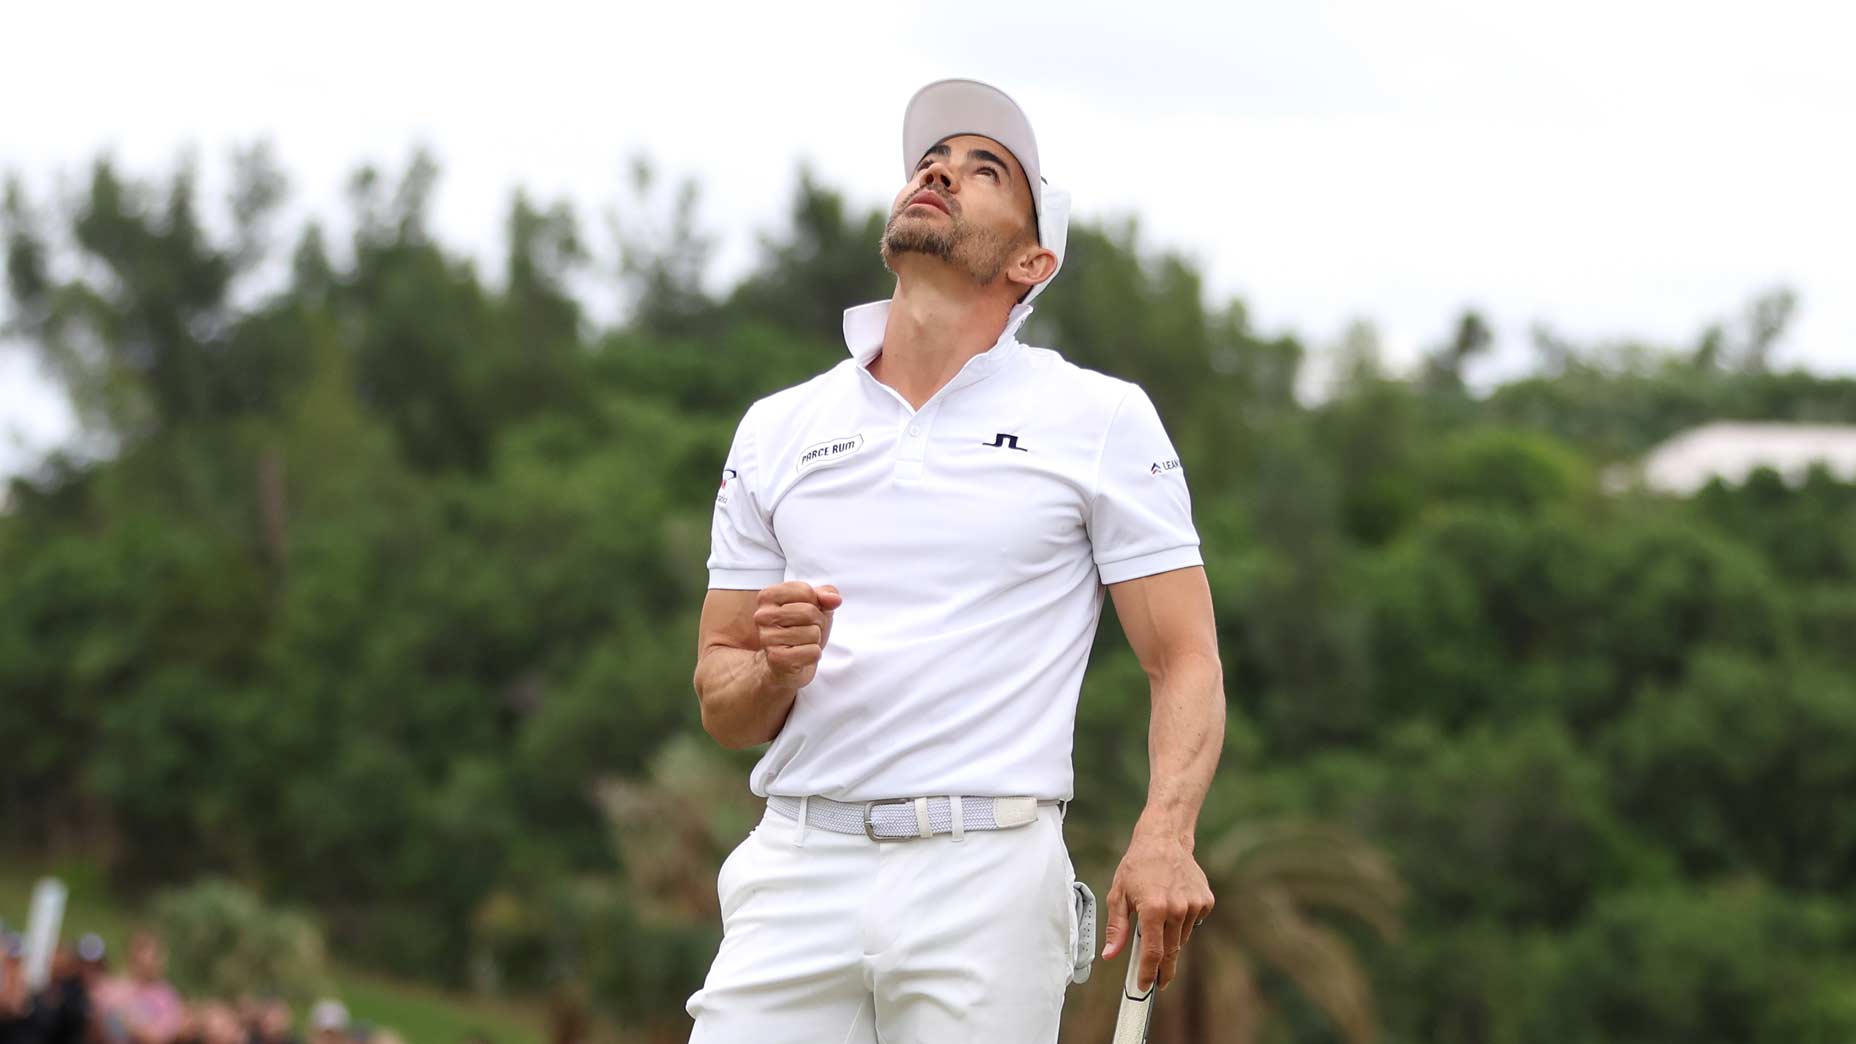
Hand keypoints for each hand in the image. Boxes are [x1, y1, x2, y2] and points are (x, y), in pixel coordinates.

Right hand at [754, 581, 841, 689]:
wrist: (785, 663)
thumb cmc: (799, 629)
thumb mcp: (814, 605)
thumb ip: (825, 594)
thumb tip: (834, 599)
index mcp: (768, 596)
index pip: (806, 591)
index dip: (815, 603)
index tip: (804, 613)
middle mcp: (762, 616)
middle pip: (809, 612)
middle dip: (817, 622)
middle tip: (806, 630)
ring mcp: (767, 638)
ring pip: (813, 633)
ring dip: (814, 640)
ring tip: (802, 643)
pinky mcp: (776, 658)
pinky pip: (812, 652)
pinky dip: (813, 655)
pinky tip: (801, 655)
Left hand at [1101, 825, 1214, 992]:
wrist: (1164, 840)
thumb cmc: (1137, 865)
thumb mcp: (1118, 895)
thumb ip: (1116, 928)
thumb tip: (1110, 955)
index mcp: (1153, 908)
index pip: (1153, 952)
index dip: (1149, 973)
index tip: (1145, 987)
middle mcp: (1177, 909)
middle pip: (1171, 951)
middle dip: (1163, 969)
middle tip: (1158, 981)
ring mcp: (1194, 905)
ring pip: (1182, 937)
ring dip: (1171, 939)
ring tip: (1160, 918)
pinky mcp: (1205, 901)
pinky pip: (1193, 923)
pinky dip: (1183, 921)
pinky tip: (1174, 903)